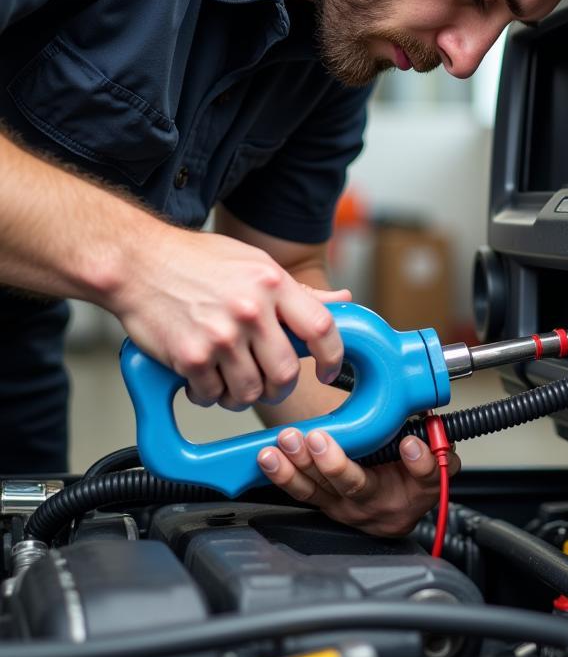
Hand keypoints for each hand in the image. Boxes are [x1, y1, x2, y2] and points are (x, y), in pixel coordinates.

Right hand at [109, 223, 347, 409]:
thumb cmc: (196, 260)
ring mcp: (221, 336)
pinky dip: (210, 394)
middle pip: (286, 372)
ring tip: (232, 377)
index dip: (332, 357)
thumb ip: (299, 292)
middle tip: (271, 382)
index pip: (322, 328)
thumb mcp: (256, 263)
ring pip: (251, 392)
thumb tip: (341, 301)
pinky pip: (212, 396)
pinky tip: (203, 375)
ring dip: (243, 393)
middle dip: (281, 386)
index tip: (328, 370)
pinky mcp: (190, 358)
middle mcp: (251, 310)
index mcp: (273, 283)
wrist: (137, 262)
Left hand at [257, 427, 460, 535]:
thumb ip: (435, 442)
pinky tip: (270, 457)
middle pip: (357, 486)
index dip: (417, 462)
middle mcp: (379, 504)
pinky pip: (302, 491)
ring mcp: (348, 508)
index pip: (423, 478)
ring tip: (286, 442)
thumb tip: (422, 427)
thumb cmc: (412, 474)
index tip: (410, 444)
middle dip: (334, 463)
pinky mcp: (325, 504)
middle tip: (319, 439)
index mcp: (415, 491)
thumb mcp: (435, 459)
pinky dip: (283, 474)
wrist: (393, 504)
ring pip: (320, 489)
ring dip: (299, 465)